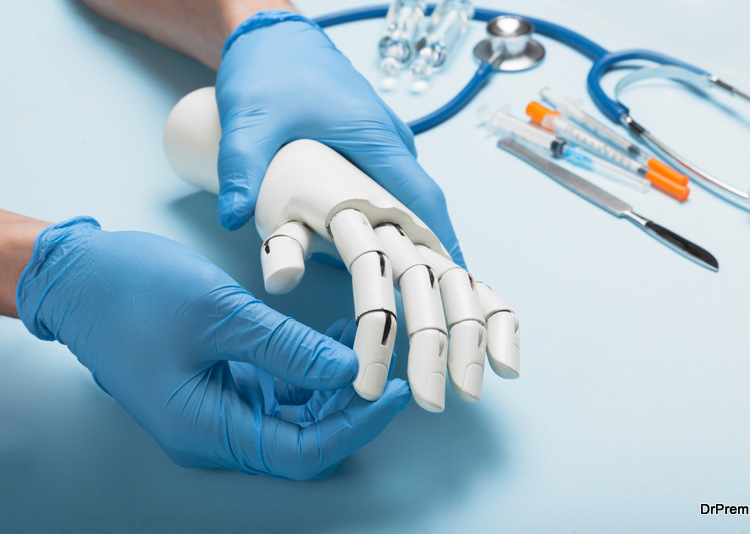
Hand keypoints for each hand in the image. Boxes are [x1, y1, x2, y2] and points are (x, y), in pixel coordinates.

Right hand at [16, 217, 409, 479]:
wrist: (79, 276)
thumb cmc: (133, 293)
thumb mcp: (220, 315)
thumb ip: (287, 348)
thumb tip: (350, 370)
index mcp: (207, 429)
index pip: (302, 452)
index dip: (356, 427)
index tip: (394, 392)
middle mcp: (214, 430)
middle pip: (303, 438)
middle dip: (350, 404)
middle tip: (386, 361)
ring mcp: (218, 408)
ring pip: (295, 415)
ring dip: (333, 384)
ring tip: (362, 338)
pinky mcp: (221, 383)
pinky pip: (278, 390)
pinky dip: (309, 368)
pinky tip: (331, 335)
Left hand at [215, 10, 464, 266]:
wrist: (271, 34)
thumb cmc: (270, 68)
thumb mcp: (250, 119)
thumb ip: (241, 168)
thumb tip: (236, 219)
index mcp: (377, 137)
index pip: (423, 197)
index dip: (440, 239)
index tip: (451, 275)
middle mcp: (389, 141)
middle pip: (414, 205)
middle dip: (413, 249)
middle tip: (398, 288)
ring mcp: (380, 141)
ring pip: (398, 196)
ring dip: (391, 233)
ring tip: (372, 271)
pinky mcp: (365, 143)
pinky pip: (382, 185)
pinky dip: (376, 213)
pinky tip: (354, 235)